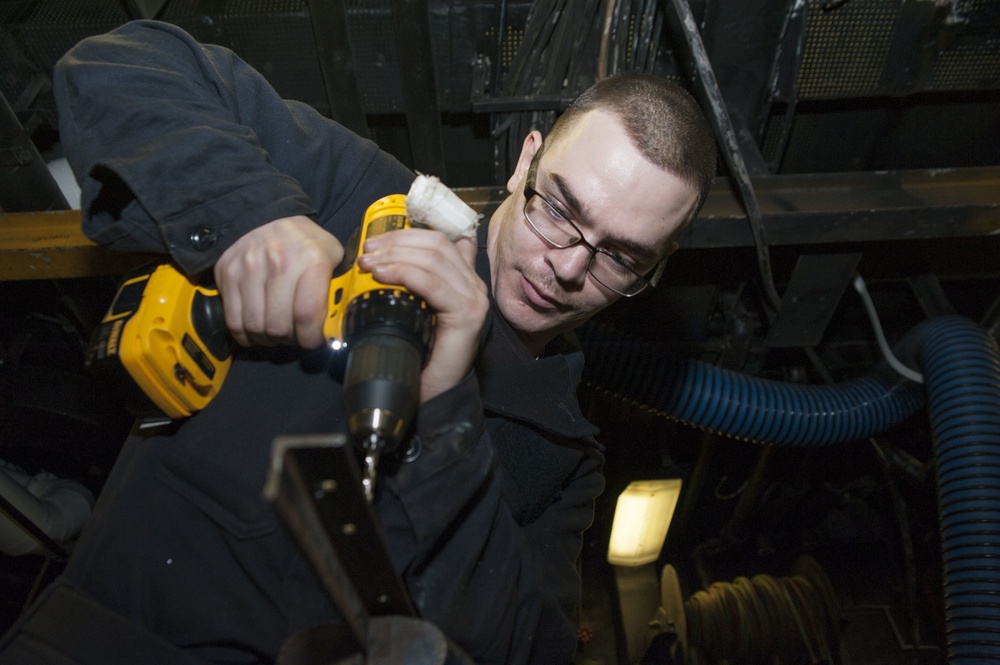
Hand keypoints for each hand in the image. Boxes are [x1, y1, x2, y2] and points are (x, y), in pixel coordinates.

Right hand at [213, 216, 343, 347]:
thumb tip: (338, 325)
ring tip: (276, 332)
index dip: (310, 338)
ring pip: (255, 326)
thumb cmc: (305, 243)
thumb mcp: (332, 255)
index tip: (312, 340)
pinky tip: (256, 330)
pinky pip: (233, 321)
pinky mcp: (227, 273)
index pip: (307, 314)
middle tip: (294, 335)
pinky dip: (245, 334)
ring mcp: (249, 267)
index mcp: (312, 259)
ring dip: (267, 339)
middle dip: (289, 340)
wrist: (267, 216)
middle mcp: (278, 262)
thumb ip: (338, 288)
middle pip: (278, 326)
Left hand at [357, 229, 487, 402]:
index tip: (374, 242)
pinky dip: (405, 274)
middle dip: (397, 242)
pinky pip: (432, 284)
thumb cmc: (422, 355)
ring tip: (368, 264)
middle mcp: (473, 285)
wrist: (435, 393)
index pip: (437, 241)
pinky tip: (383, 275)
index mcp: (463, 280)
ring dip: (395, 256)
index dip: (405, 235)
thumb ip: (412, 287)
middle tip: (367, 251)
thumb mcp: (415, 311)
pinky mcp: (467, 314)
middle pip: (436, 244)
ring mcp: (474, 299)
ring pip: (433, 259)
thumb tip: (388, 259)